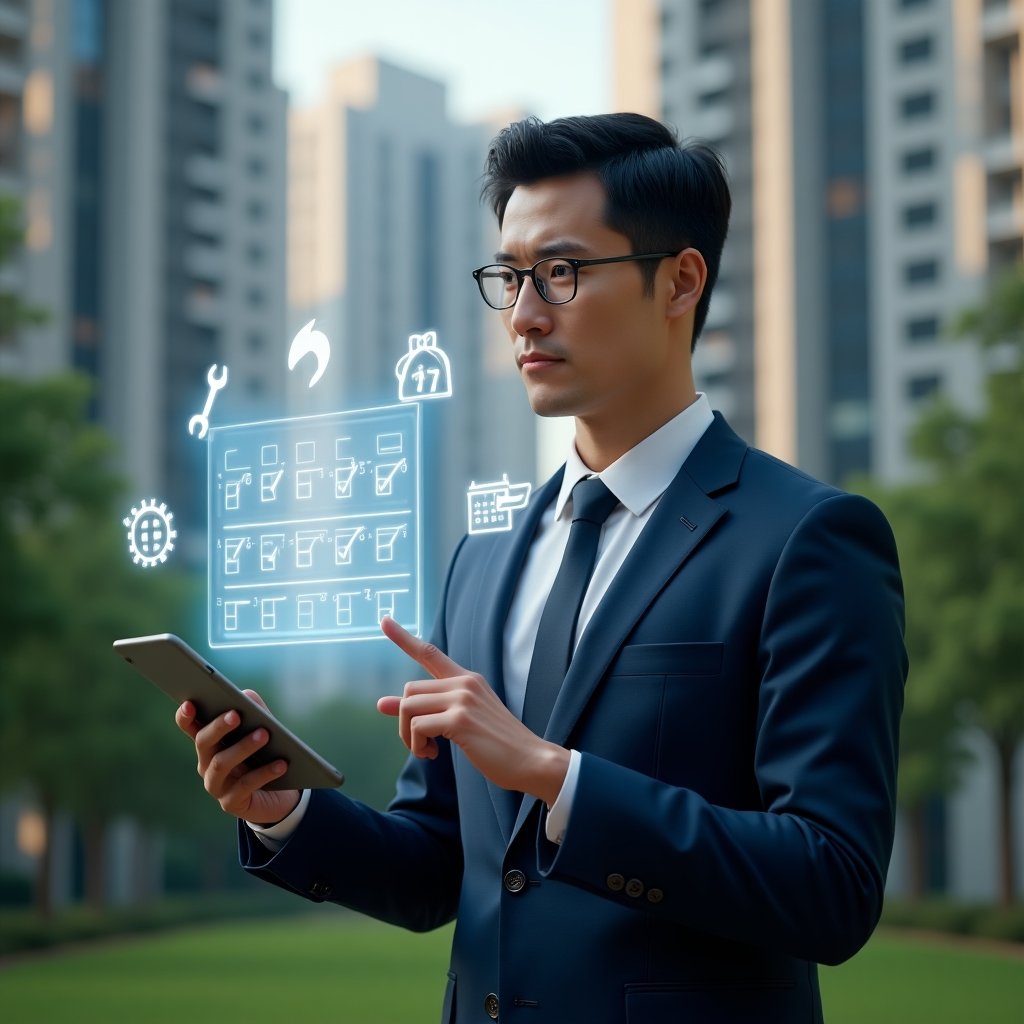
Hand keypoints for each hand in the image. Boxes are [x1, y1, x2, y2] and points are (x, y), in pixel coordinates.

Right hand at [175, 690, 300, 824]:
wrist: (280, 795)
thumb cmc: (266, 755)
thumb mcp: (263, 730)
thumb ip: (255, 711)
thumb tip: (247, 696)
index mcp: (211, 742)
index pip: (191, 727)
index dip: (186, 716)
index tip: (190, 703)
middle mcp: (207, 763)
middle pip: (204, 742)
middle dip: (218, 727)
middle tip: (236, 715)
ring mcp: (216, 785)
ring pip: (221, 764)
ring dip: (243, 747)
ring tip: (264, 734)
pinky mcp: (231, 803)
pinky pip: (245, 786)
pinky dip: (264, 773)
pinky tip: (281, 763)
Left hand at [378, 617, 569, 805]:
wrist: (531, 760)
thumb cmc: (498, 744)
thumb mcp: (461, 720)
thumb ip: (425, 709)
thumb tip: (382, 703)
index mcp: (467, 679)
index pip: (430, 653)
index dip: (403, 638)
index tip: (384, 621)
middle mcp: (464, 682)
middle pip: (410, 690)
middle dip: (405, 720)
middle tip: (421, 743)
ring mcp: (463, 699)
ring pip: (409, 707)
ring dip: (409, 736)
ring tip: (427, 750)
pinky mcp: (460, 719)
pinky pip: (417, 727)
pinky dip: (418, 745)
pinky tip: (433, 754)